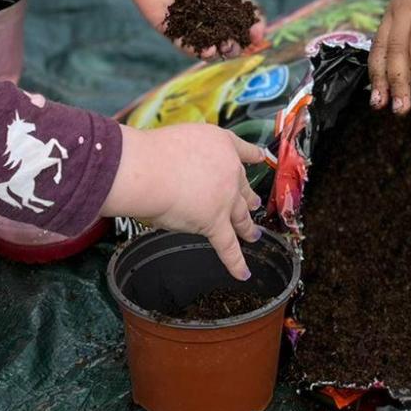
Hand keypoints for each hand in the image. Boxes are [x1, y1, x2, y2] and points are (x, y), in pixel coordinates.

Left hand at [86, 0, 268, 57]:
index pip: (245, 13)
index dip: (254, 23)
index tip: (258, 31)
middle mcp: (211, 12)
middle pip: (232, 32)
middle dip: (241, 41)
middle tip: (245, 44)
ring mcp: (193, 23)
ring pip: (214, 42)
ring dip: (223, 49)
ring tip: (227, 48)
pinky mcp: (174, 31)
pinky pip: (189, 46)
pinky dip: (199, 51)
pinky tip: (207, 50)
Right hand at [103, 124, 269, 280]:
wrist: (151, 169)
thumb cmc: (154, 151)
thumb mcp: (182, 137)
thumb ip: (191, 153)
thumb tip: (184, 170)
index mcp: (220, 144)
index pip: (240, 149)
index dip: (251, 155)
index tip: (259, 158)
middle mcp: (228, 170)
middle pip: (242, 187)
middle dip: (249, 197)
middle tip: (255, 203)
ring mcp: (225, 198)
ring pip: (240, 215)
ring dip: (247, 226)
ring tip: (252, 234)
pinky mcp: (215, 222)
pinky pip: (228, 246)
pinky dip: (236, 262)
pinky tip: (243, 273)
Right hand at [368, 0, 410, 113]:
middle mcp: (403, 9)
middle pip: (396, 47)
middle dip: (396, 80)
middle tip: (401, 109)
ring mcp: (390, 14)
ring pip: (380, 48)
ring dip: (378, 78)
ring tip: (379, 105)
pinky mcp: (385, 21)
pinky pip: (376, 46)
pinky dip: (374, 69)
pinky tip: (376, 91)